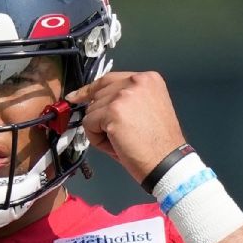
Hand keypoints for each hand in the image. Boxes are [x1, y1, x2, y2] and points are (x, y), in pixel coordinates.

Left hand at [66, 71, 186, 182]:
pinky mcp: (113, 111)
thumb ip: (127, 99)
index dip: (91, 90)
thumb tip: (94, 100)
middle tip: (121, 135)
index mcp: (148, 79)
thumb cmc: (158, 144)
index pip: (109, 79)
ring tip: (123, 141)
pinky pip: (88, 124)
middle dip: (102, 117)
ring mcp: (124, 95)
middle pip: (98, 94)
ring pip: (91, 110)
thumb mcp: (148, 109)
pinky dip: (96, 139)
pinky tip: (116, 145)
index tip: (76, 97)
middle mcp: (136, 81)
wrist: (166, 162)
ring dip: (100, 129)